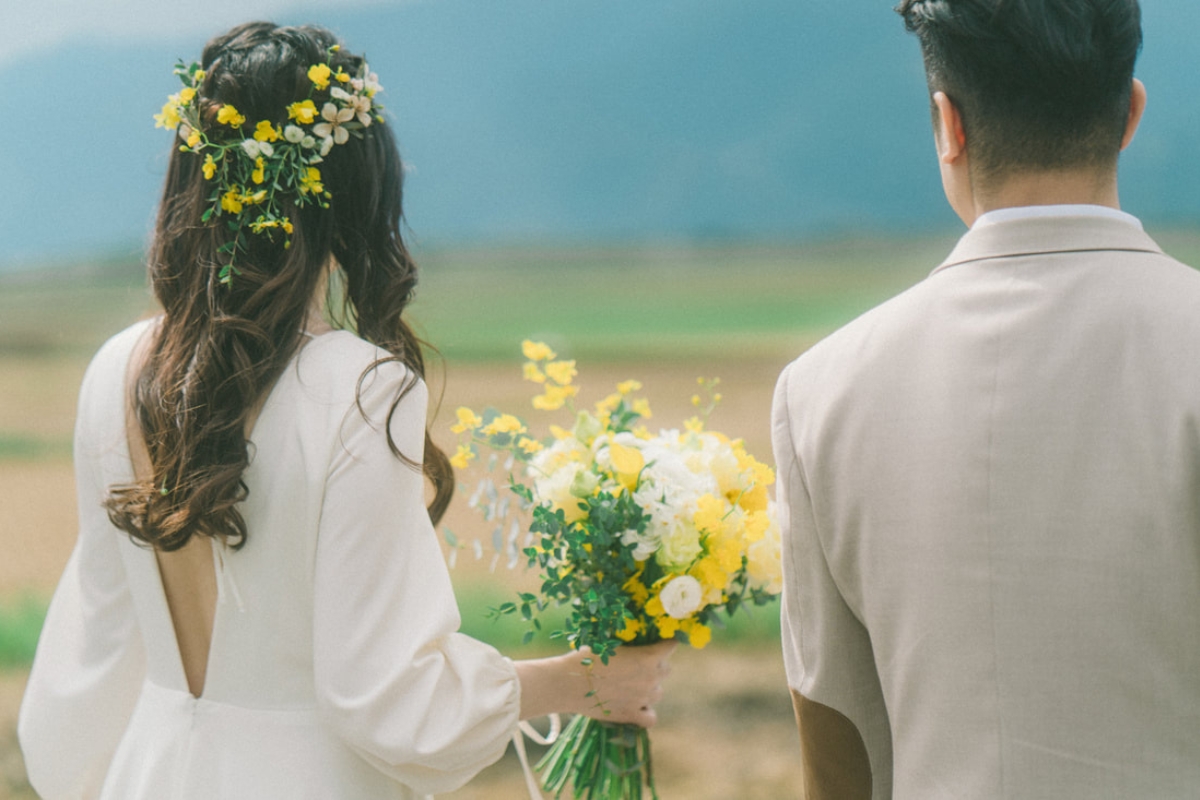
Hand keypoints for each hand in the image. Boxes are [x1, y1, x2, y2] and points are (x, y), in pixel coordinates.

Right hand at [514, 640, 675, 726]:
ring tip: (630, 685)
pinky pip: (650, 718)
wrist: (568, 683)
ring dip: (649, 688)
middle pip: (666, 670)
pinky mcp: (632, 715)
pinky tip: (636, 707)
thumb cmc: (586, 657)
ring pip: (658, 693)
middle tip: (637, 664)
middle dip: (655, 665)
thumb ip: (630, 646)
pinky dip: (646, 712)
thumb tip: (636, 640)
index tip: (659, 643)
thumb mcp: (611, 643)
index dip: (665, 644)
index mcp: (648, 657)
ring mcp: (643, 699)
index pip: (671, 646)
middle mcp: (651, 678)